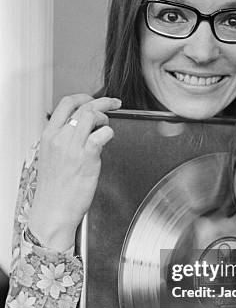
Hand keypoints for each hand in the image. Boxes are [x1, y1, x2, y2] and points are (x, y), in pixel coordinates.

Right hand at [29, 94, 121, 249]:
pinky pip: (103, 134)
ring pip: (93, 116)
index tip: (93, 99)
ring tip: (107, 127)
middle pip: (83, 106)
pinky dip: (109, 133)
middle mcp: (60, 138)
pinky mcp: (87, 158)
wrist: (53, 211)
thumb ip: (64, 142)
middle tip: (114, 103)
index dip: (83, 97)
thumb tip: (83, 131)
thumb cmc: (55, 190)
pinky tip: (108, 140)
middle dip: (103, 102)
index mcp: (49, 136)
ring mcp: (73, 147)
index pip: (66, 104)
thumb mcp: (51, 159)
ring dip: (105, 118)